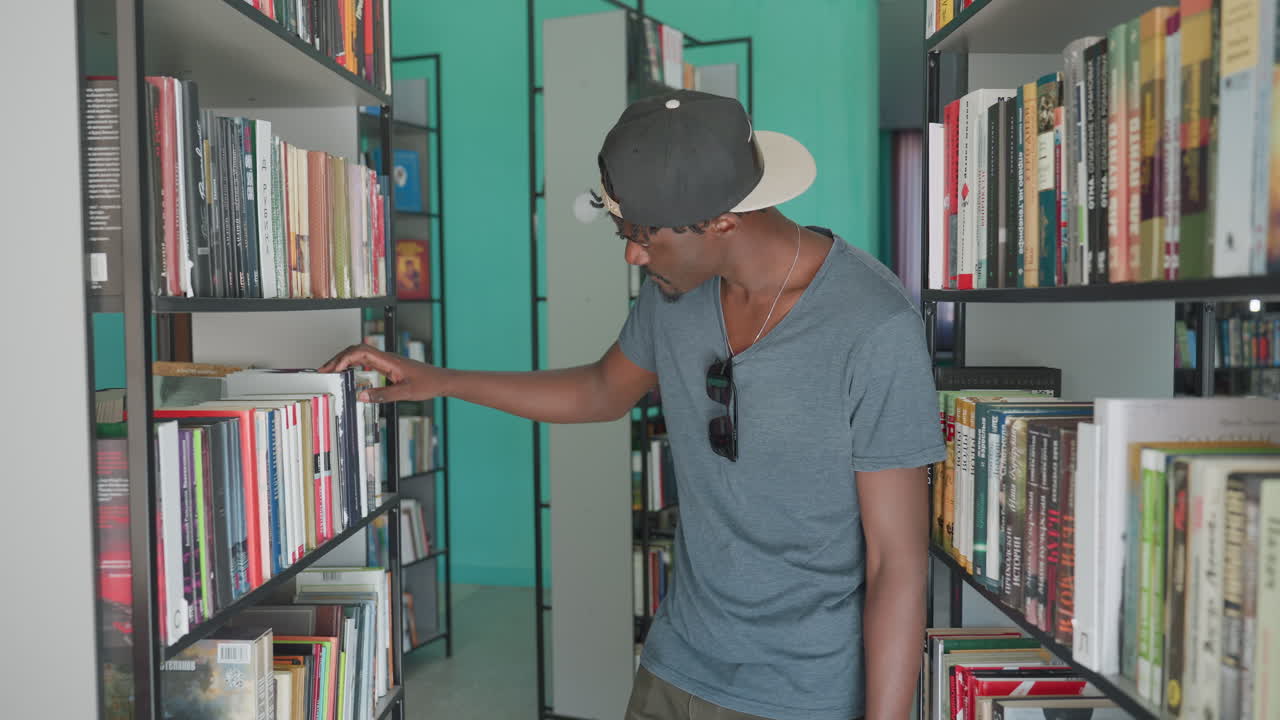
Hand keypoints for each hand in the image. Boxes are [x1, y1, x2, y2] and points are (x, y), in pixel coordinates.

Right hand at [318, 343, 448, 402]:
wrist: (441, 380)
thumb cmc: (428, 383)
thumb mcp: (405, 393)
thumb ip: (383, 395)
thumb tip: (361, 396)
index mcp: (388, 360)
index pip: (360, 352)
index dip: (344, 358)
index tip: (333, 369)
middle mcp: (386, 358)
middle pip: (356, 350)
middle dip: (338, 358)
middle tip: (324, 370)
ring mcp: (386, 361)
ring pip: (360, 354)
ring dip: (344, 360)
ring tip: (331, 371)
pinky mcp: (388, 366)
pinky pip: (366, 361)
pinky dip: (353, 365)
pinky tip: (348, 373)